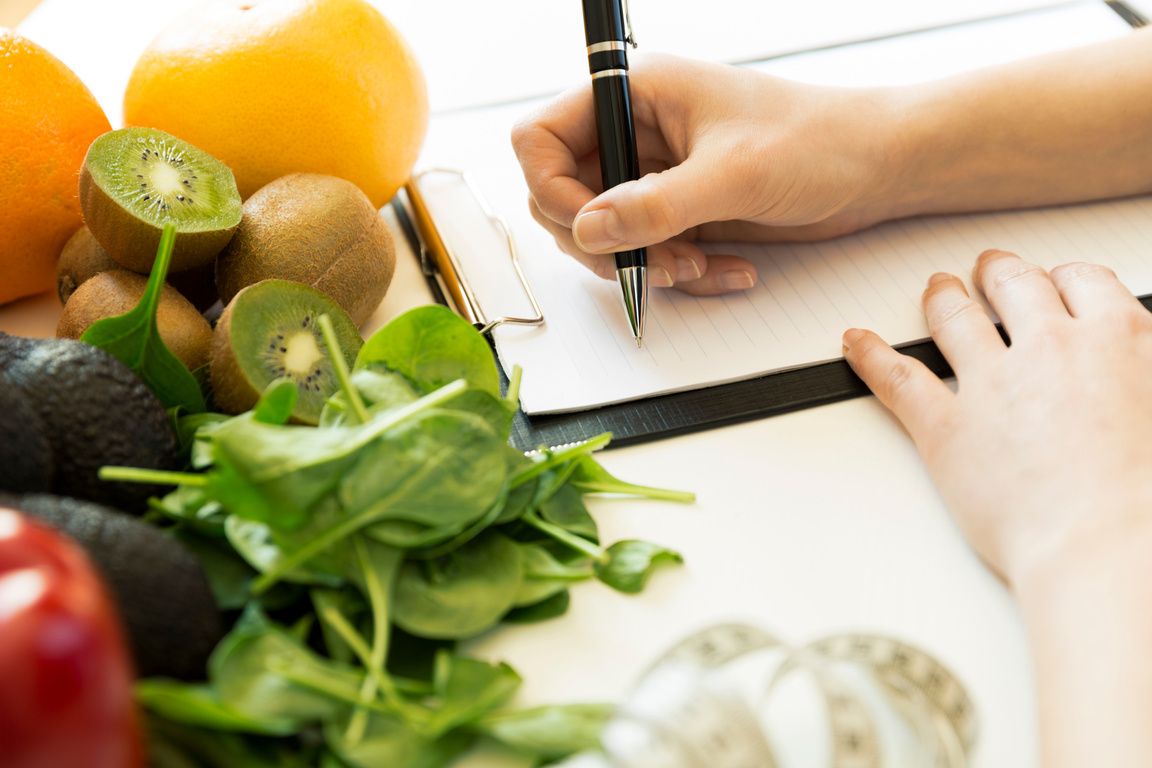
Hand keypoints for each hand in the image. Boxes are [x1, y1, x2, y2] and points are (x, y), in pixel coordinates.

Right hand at [511, 53, 903, 294]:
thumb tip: (589, 230)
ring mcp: (653, 176)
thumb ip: (655, 204)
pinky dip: (677, 273)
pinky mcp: (677, 211)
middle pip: (562, 198)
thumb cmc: (819, 140)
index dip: (551, 190)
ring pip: (602, 237)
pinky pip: (646, 255)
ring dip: (643, 265)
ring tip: (697, 264)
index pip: (540, 139)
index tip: (591, 227)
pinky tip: (724, 268)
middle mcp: (634, 133)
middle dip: (606, 242)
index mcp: (635, 93)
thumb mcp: (734, 173)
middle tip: (657, 258)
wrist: (875, 169)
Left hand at [842, 249, 1151, 586]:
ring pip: (955, 318)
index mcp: (1117, 340)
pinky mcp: (945, 427)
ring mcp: (991, 385)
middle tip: (989, 271)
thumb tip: (1137, 369)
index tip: (1055, 282)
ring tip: (937, 290)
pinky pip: (897, 378)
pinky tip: (856, 343)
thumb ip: (1142, 372)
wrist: (1106, 547)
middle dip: (999, 274)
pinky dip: (870, 356)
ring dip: (942, 297)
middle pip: (1014, 286)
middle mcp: (1049, 349)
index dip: (1061, 279)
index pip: (1082, 282)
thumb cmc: (1147, 501)